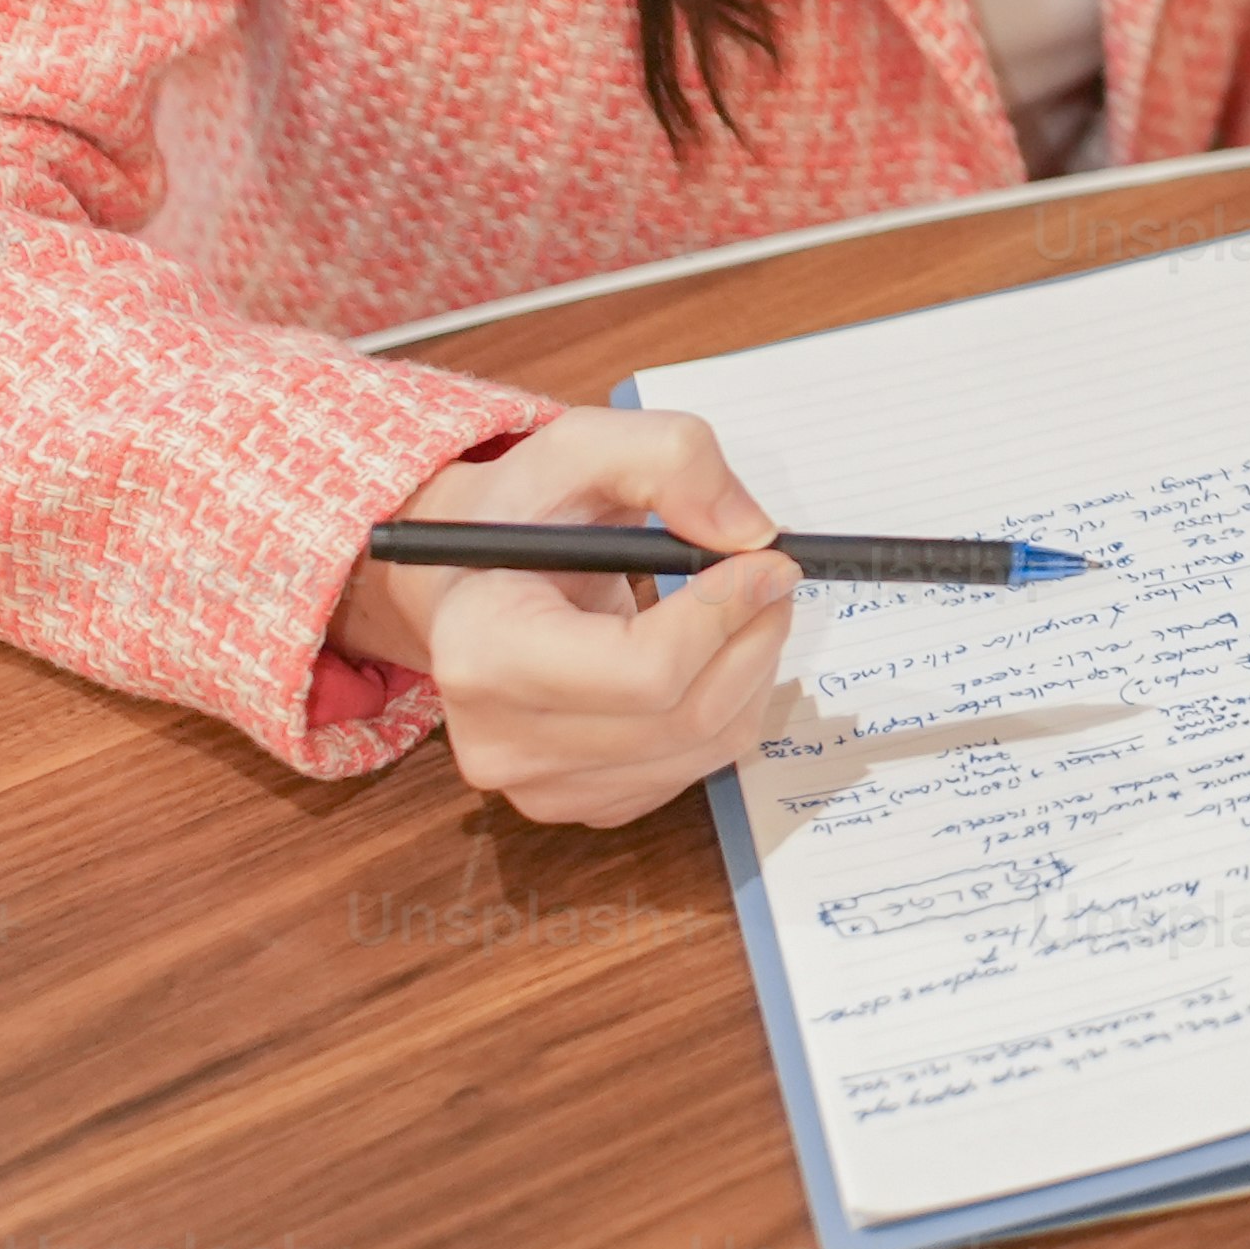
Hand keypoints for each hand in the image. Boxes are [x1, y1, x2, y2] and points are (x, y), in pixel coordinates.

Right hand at [330, 403, 799, 826]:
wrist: (473, 581)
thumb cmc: (522, 513)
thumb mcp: (582, 445)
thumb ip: (669, 459)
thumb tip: (750, 531)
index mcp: (482, 652)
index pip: (641, 672)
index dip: (725, 614)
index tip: (768, 559)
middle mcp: (500, 740)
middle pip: (683, 716)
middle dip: (755, 637)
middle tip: (776, 575)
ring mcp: (539, 786)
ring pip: (704, 748)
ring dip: (753, 672)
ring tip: (744, 607)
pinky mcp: (581, 803)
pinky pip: (695, 770)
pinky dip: (728, 708)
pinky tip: (707, 656)